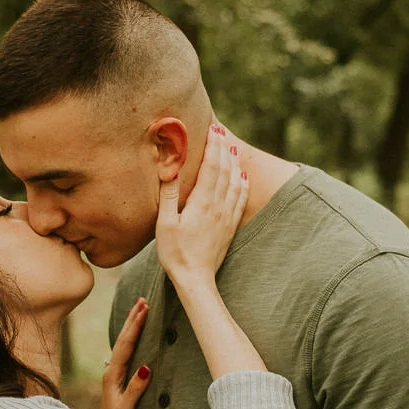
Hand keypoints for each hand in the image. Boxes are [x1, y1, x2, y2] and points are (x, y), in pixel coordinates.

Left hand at [99, 296, 152, 408]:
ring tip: (138, 309)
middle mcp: (110, 372)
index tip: (144, 308)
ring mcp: (113, 375)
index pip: (125, 345)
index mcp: (112, 376)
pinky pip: (124, 352)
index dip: (135, 326)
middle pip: (122, 340)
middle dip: (132, 319)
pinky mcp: (116, 380)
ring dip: (131, 326)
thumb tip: (146, 366)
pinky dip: (130, 339)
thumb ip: (135, 389)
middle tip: (142, 299)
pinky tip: (133, 335)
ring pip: (122, 344)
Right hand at [155, 124, 247, 292]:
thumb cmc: (175, 253)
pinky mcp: (230, 227)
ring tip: (232, 147)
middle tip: (221, 130)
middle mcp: (218, 206)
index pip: (211, 166)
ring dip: (233, 162)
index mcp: (202, 202)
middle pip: (224, 169)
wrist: (196, 279)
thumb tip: (169, 168)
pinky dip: (242, 184)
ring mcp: (226, 216)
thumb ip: (169, 194)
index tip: (213, 128)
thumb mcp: (165, 223)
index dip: (213, 146)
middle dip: (223, 148)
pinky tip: (242, 176)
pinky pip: (240, 199)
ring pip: (234, 182)